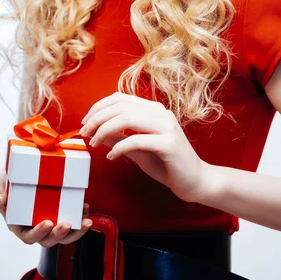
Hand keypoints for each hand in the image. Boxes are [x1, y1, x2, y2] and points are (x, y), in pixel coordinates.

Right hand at [0, 169, 92, 246]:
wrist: (21, 170)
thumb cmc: (7, 181)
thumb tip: (1, 199)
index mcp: (19, 225)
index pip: (29, 237)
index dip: (38, 233)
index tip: (47, 223)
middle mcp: (35, 226)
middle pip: (49, 239)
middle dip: (59, 235)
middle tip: (67, 224)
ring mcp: (50, 220)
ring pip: (64, 234)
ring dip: (76, 231)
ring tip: (86, 221)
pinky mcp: (62, 211)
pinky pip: (73, 220)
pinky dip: (81, 217)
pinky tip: (86, 209)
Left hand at [79, 92, 211, 203]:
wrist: (196, 182)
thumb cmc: (167, 165)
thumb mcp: (137, 150)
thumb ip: (118, 138)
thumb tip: (96, 132)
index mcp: (153, 110)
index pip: (120, 98)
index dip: (99, 107)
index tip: (85, 122)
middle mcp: (160, 113)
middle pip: (120, 106)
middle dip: (97, 118)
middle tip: (84, 132)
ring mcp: (166, 126)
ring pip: (127, 118)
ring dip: (104, 130)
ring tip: (93, 143)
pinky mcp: (169, 144)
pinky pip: (136, 140)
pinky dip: (119, 147)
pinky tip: (111, 156)